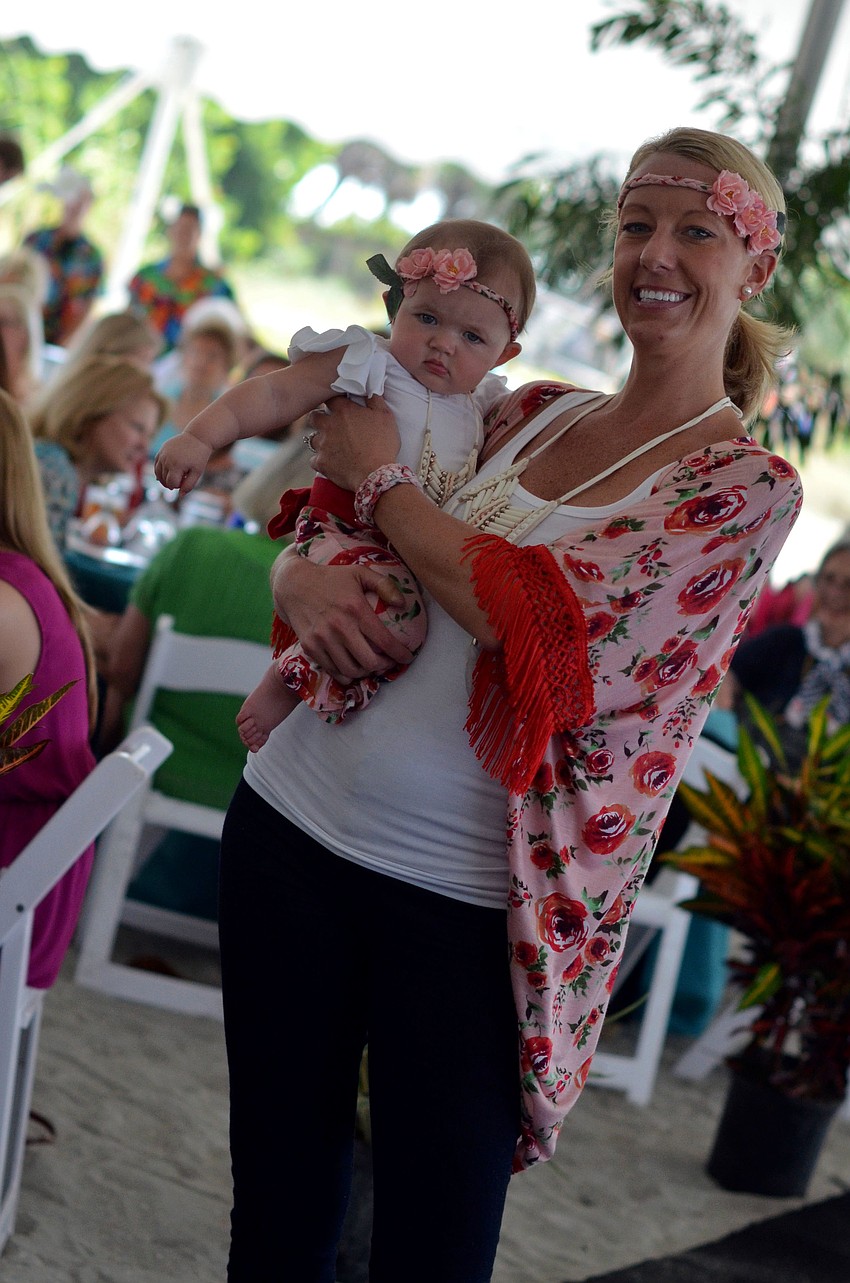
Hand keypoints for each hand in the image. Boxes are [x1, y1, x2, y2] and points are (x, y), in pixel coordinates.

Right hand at [154, 431, 210, 493]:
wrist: (197, 438)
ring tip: (175, 476)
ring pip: (158, 473)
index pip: (171, 484)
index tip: (186, 480)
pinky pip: (156, 464)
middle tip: (183, 477)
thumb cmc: (199, 456)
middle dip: (172, 482)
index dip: (178, 486)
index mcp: (176, 466)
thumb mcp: (197, 472)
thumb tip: (180, 496)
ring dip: (165, 478)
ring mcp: (162, 454)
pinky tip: (168, 472)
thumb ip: (189, 485)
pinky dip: (160, 470)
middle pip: (164, 479)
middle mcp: (166, 460)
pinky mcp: (161, 450)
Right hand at [272, 554, 414, 683]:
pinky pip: (333, 671)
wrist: (293, 584)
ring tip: (371, 665)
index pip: (384, 641)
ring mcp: (322, 639)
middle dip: (384, 666)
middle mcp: (339, 626)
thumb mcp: (359, 572)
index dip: (400, 654)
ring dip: (366, 672)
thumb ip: (384, 585)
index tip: (407, 657)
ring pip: (351, 671)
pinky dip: (346, 674)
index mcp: (355, 609)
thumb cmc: (331, 578)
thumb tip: (403, 603)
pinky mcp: (310, 647)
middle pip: (369, 662)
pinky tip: (353, 667)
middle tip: (388, 661)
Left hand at [309, 393, 400, 490]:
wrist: (375, 474)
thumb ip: (375, 399)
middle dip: (319, 419)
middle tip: (329, 425)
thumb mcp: (385, 416)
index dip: (333, 402)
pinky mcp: (321, 463)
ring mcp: (322, 445)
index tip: (338, 405)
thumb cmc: (383, 444)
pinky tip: (331, 463)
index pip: (330, 399)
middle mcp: (329, 425)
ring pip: (312, 439)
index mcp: (344, 411)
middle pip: (313, 417)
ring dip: (319, 441)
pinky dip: (321, 461)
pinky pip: (314, 460)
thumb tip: (370, 387)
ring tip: (331, 446)